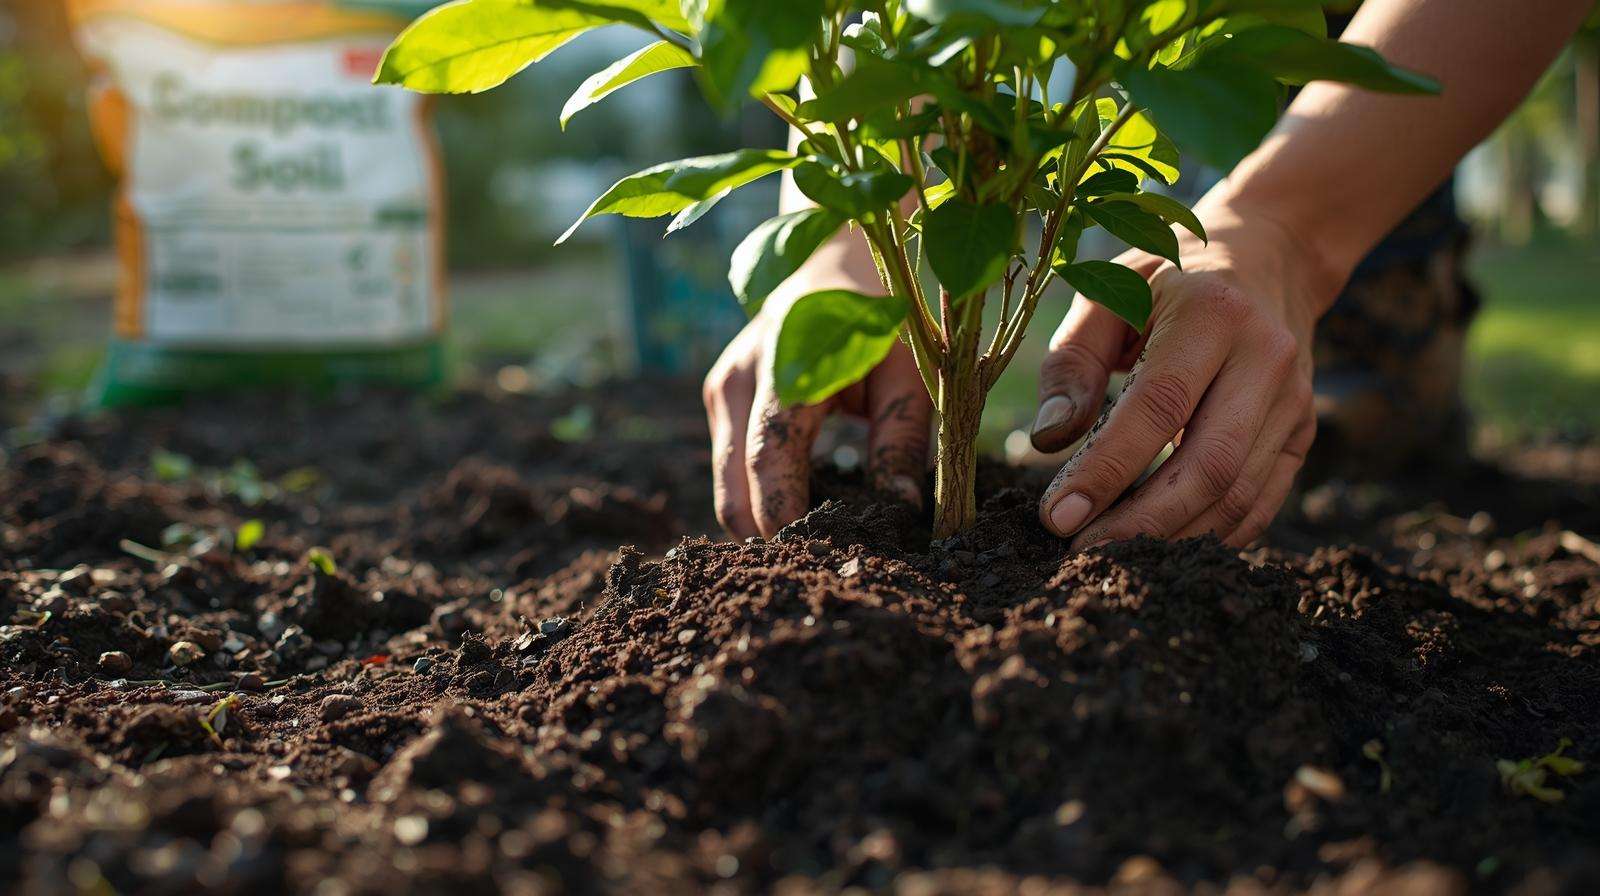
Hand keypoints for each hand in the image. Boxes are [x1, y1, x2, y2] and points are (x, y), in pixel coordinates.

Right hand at [703, 286, 931, 539]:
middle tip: (821, 562)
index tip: (819, 552)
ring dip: (760, 522)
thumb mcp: (906, 372)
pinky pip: (729, 470)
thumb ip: (902, 438)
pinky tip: (801, 507)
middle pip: (733, 488)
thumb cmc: (876, 320)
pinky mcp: (718, 401)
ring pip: (725, 488)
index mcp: (784, 365)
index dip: (784, 512)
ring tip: (815, 540)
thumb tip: (899, 508)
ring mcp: (720, 390)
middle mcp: (738, 380)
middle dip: (768, 535)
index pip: (767, 455)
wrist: (830, 263)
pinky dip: (757, 499)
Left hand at [1033, 200, 1339, 548]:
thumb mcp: (1107, 294)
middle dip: (1141, 522)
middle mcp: (1265, 357)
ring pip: (1238, 493)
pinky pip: (1260, 502)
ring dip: (1172, 537)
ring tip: (1110, 557)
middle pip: (1209, 465)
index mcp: (1212, 314)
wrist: (1269, 257)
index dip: (1107, 470)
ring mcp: (1294, 399)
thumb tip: (1049, 442)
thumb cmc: (1165, 282)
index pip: (1158, 408)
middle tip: (1079, 554)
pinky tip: (1159, 547)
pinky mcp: (1301, 432)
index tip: (1058, 517)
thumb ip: (1072, 364)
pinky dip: (1209, 535)